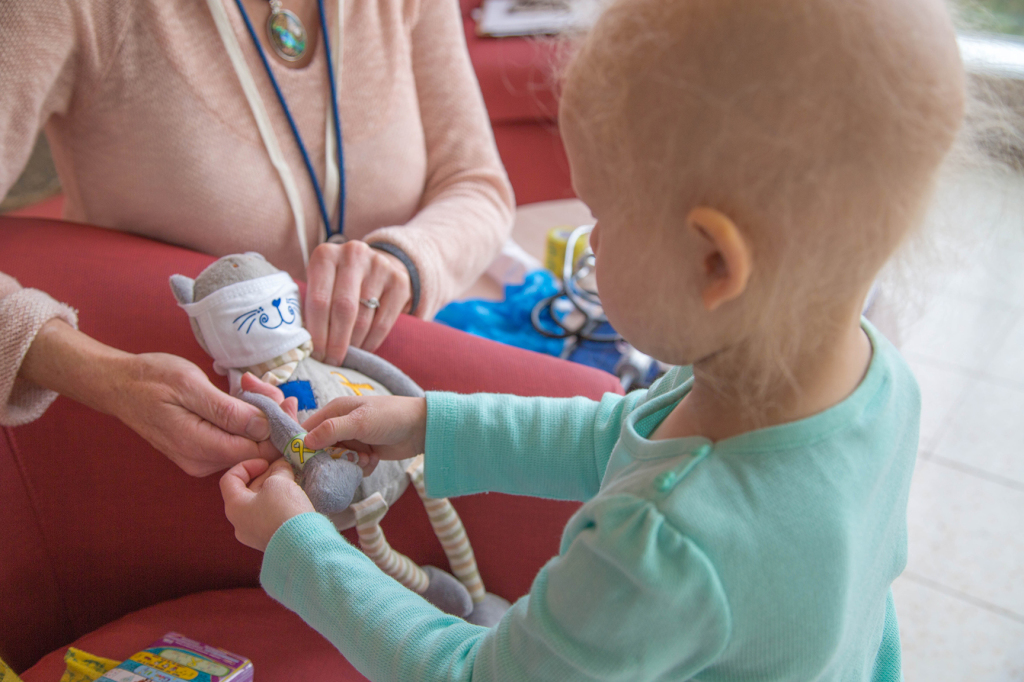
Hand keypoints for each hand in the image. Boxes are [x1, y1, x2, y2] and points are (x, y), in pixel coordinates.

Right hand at [109, 353, 279, 475]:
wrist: (118, 385)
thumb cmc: (151, 379)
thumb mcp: (190, 386)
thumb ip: (228, 411)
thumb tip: (264, 427)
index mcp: (199, 447)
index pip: (257, 452)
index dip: (278, 428)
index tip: (288, 400)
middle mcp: (201, 462)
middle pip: (255, 449)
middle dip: (269, 417)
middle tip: (264, 385)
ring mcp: (200, 459)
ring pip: (246, 444)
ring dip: (256, 414)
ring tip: (249, 383)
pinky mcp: (200, 451)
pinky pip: (233, 439)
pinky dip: (242, 418)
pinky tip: (240, 394)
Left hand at [221, 458, 314, 550]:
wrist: (302, 545)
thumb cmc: (283, 510)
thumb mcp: (280, 481)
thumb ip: (278, 470)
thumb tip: (281, 467)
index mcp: (234, 507)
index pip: (230, 479)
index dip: (247, 465)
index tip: (266, 463)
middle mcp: (239, 523)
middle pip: (246, 492)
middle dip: (265, 477)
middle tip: (285, 469)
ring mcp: (253, 535)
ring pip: (259, 505)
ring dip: (273, 490)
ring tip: (291, 482)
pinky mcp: (269, 541)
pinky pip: (269, 518)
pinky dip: (278, 505)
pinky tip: (294, 500)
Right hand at [302, 395, 426, 462]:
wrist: (421, 428)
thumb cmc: (390, 417)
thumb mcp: (359, 422)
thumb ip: (331, 430)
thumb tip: (304, 443)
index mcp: (335, 411)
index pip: (308, 429)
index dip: (303, 446)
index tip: (302, 463)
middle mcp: (340, 425)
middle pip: (321, 449)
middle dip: (333, 459)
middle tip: (347, 459)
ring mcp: (353, 440)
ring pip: (338, 460)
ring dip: (350, 464)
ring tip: (366, 458)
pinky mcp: (364, 453)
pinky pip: (353, 466)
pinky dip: (362, 467)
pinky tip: (374, 460)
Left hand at [305, 240, 411, 365]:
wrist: (375, 265)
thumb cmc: (338, 282)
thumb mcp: (321, 283)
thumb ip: (312, 306)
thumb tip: (306, 346)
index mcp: (325, 255)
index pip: (318, 300)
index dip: (317, 332)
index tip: (315, 355)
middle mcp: (353, 255)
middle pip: (343, 309)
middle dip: (335, 342)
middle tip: (331, 362)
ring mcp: (379, 266)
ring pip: (364, 318)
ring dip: (353, 344)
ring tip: (345, 357)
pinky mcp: (399, 281)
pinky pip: (384, 322)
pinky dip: (371, 342)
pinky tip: (363, 350)